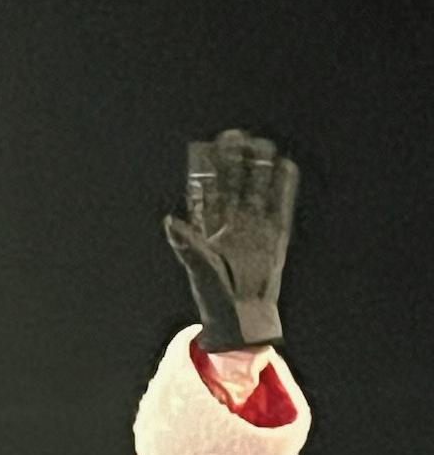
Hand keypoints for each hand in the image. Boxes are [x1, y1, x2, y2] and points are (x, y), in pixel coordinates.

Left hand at [165, 129, 298, 352]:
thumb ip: (186, 243)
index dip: (206, 171)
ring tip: (262, 144)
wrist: (240, 318)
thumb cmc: (213, 297)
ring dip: (258, 169)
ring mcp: (254, 228)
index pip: (206, 192)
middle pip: (232, 185)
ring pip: (256, 190)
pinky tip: (286, 166)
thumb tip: (168, 220)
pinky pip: (280, 206)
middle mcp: (231, 224)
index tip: (205, 147)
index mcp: (207, 229)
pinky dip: (283, 188)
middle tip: (235, 136)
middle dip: (233, 161)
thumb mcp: (197, 268)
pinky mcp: (276, 236)